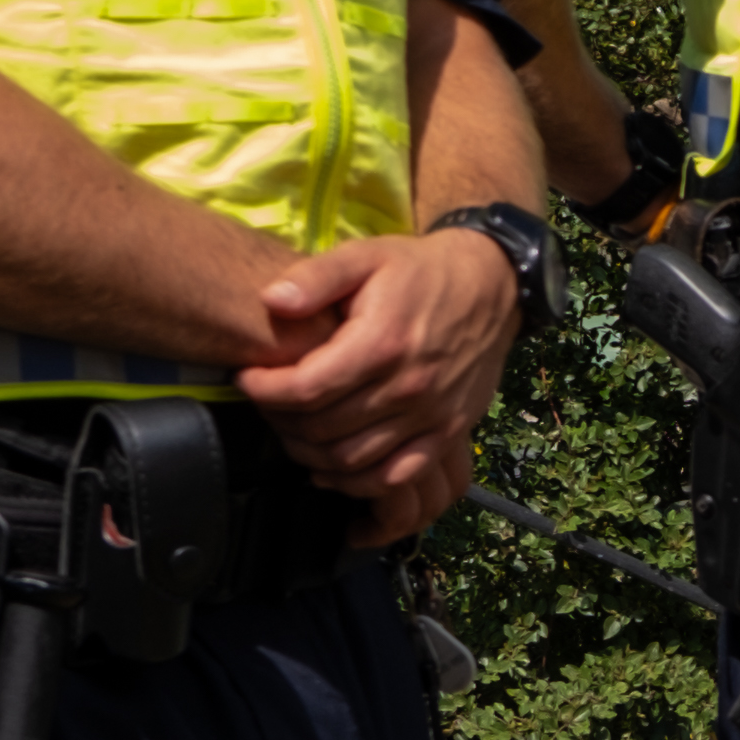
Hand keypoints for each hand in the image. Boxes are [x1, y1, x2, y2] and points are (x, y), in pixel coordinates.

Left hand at [238, 228, 517, 529]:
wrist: (493, 286)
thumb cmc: (420, 270)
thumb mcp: (366, 256)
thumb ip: (315, 277)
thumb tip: (270, 301)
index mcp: (381, 342)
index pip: (307, 388)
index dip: (265, 390)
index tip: (246, 378)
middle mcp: (408, 387)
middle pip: (324, 429)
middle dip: (282, 421)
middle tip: (266, 404)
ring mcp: (431, 416)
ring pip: (353, 460)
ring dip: (310, 454)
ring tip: (291, 431)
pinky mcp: (448, 433)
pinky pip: (396, 477)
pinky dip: (357, 483)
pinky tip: (332, 469)